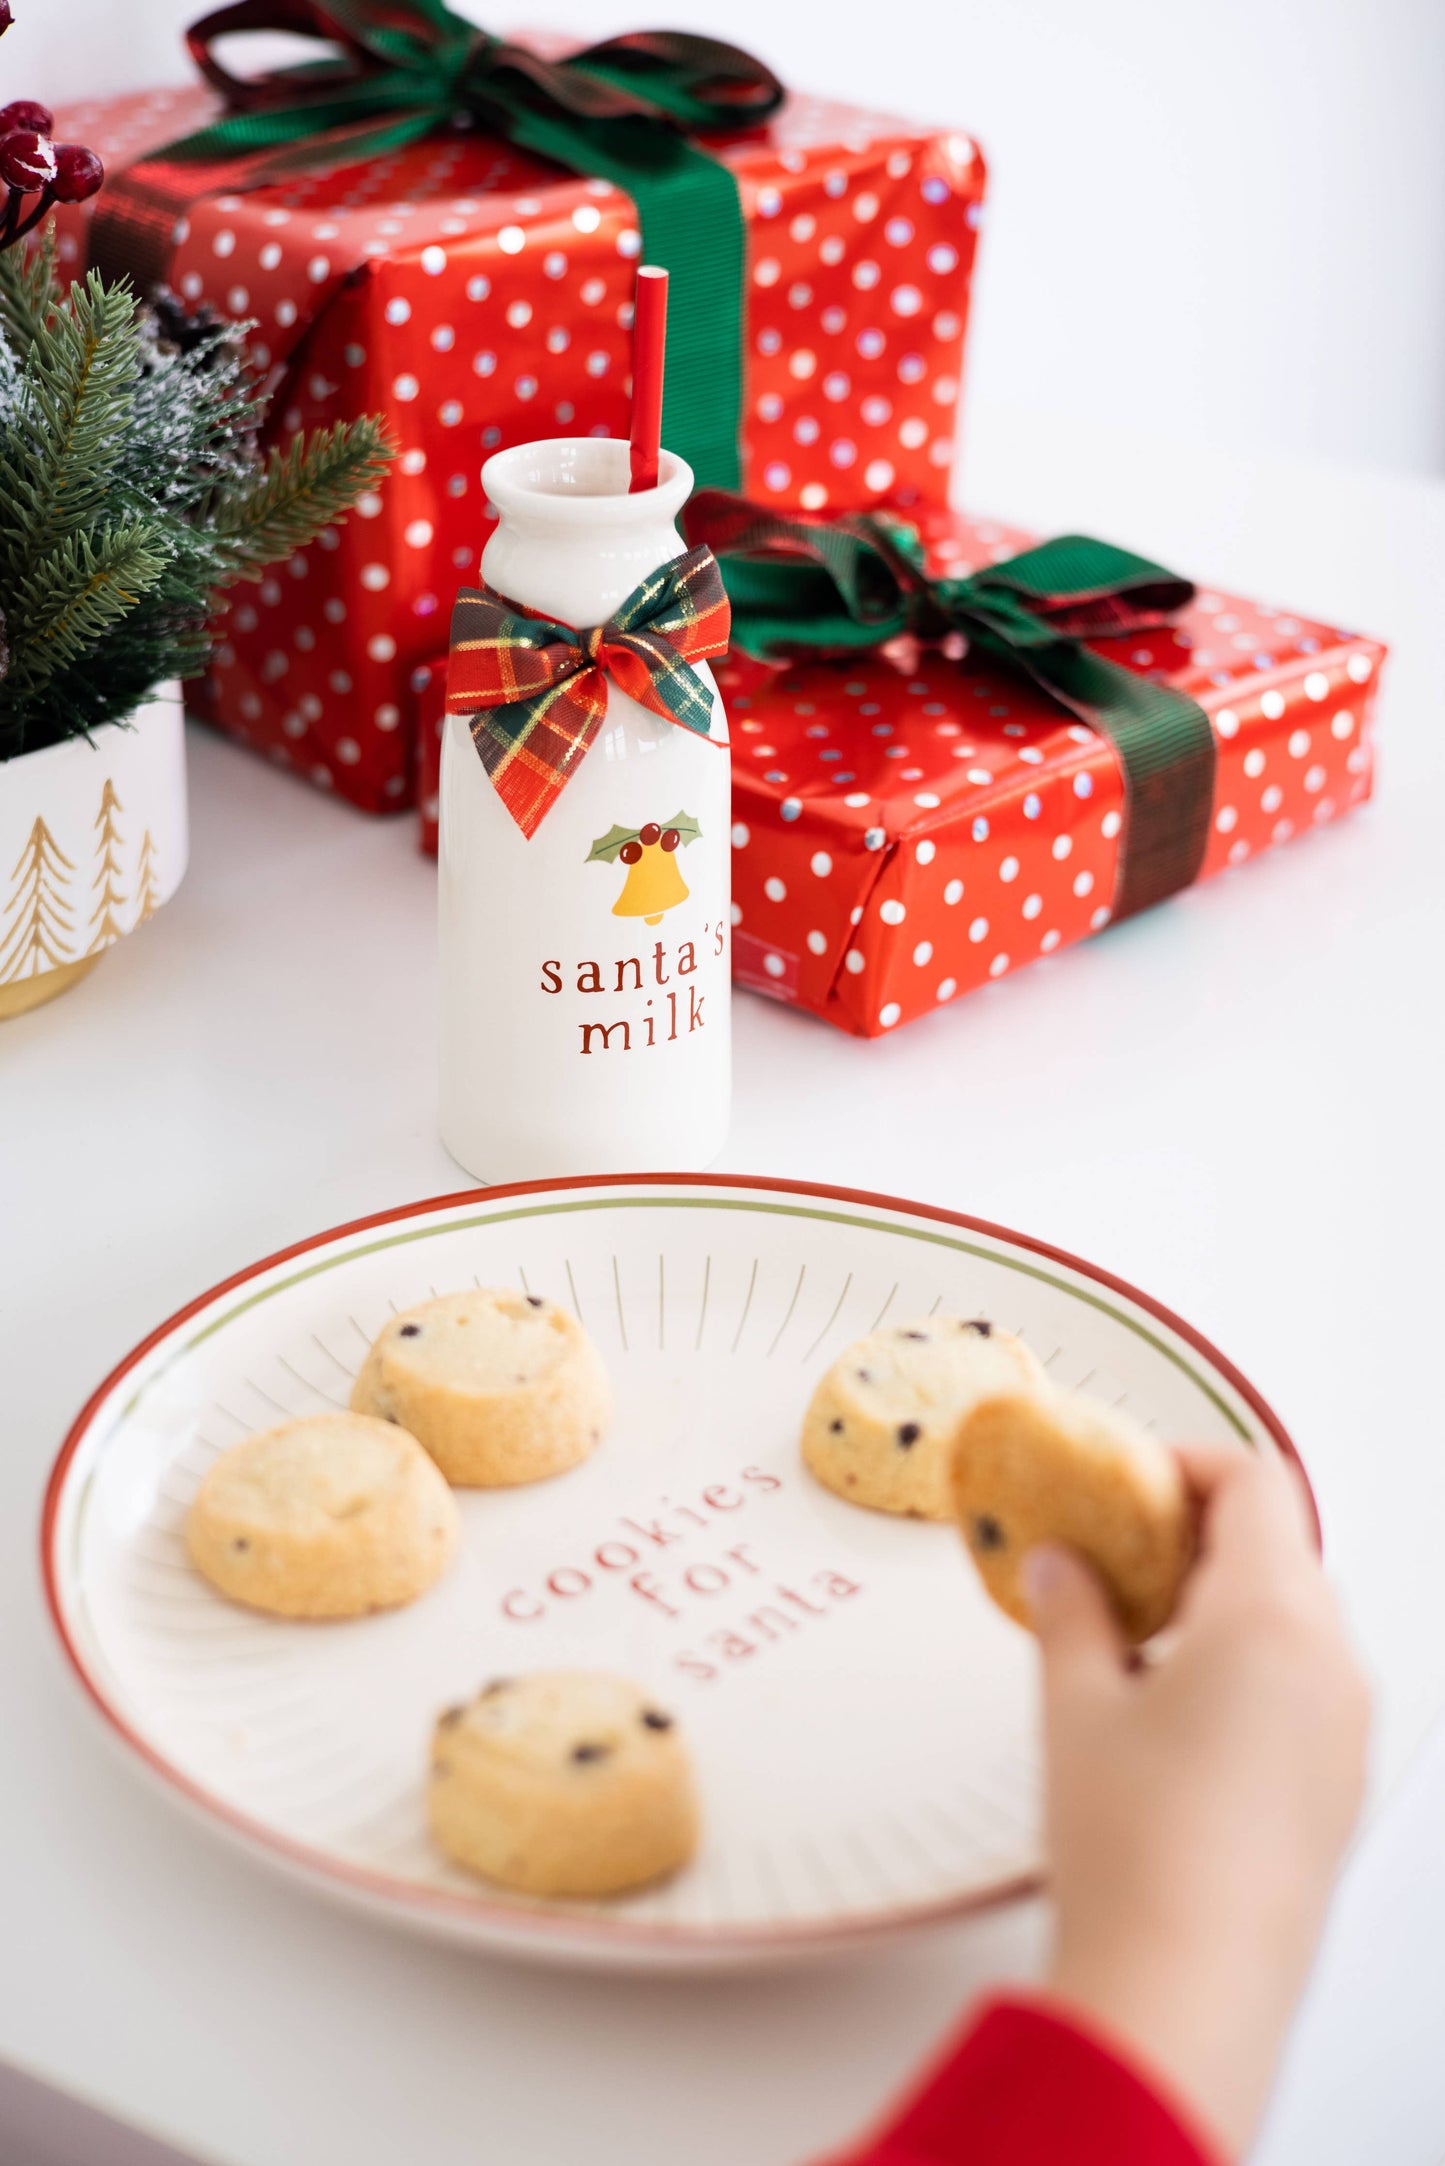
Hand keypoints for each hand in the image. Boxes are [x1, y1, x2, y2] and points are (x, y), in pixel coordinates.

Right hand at [1025, 1440, 1369, 2159]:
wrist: (1183, 1995)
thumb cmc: (1134, 1853)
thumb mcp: (1075, 1709)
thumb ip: (1069, 1613)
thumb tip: (1061, 1567)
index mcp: (1272, 1620)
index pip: (1254, 1484)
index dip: (1184, 1464)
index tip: (1122, 1481)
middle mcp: (1332, 1666)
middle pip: (1284, 1545)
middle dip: (1198, 1533)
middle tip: (1115, 1551)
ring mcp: (1349, 1732)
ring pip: (1301, 1616)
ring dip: (1227, 1598)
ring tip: (1135, 1632)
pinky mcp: (1342, 1788)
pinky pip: (1310, 1684)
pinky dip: (1253, 1662)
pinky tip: (1175, 1705)